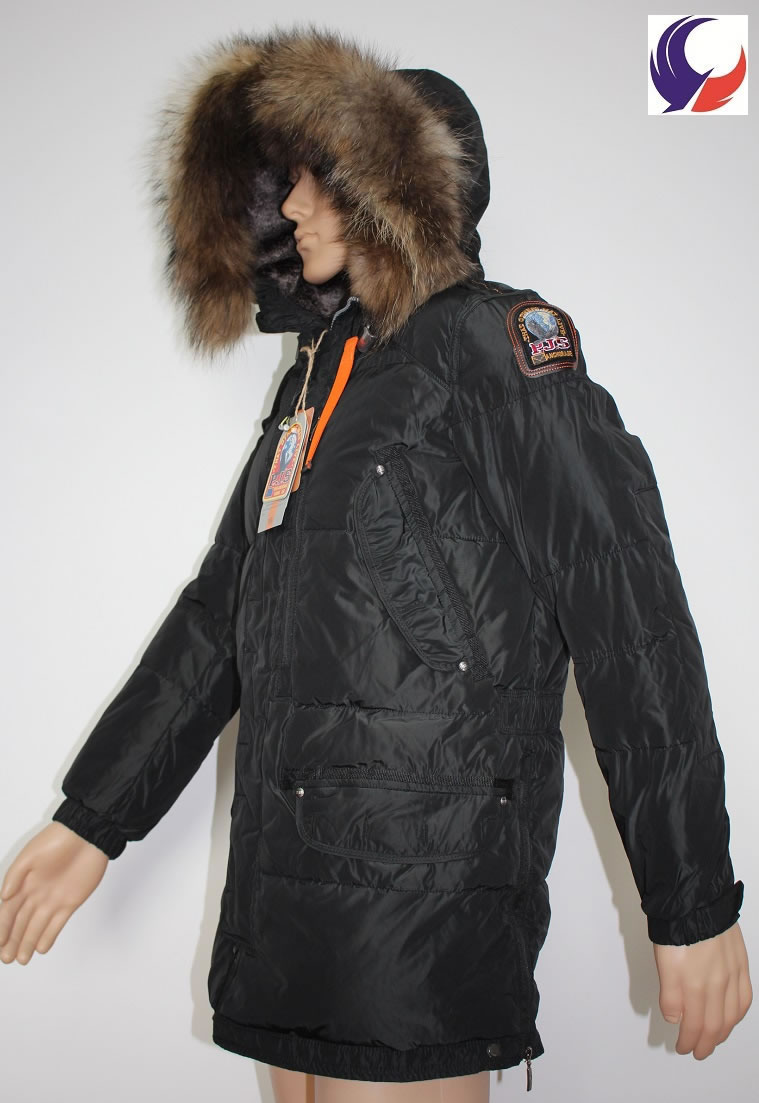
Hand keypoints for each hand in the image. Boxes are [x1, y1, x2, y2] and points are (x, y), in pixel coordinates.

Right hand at [0, 822, 108, 963]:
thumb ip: (15, 875)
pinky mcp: (70, 901)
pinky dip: (50, 936)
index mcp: (23, 883)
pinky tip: (41, 948)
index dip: (2, 928)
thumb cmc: (56, 839)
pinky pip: (57, 923)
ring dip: (29, 942)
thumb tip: (3, 897)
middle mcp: (35, 894)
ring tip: (21, 960)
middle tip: (6, 958)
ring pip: (37, 926)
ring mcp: (52, 899)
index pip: (8, 911)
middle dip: (13, 940)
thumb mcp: (30, 855)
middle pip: (21, 922)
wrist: (87, 834)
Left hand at [653, 922, 751, 1057]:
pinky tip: (733, 1017)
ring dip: (723, 1032)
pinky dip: (738, 1013)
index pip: (696, 1026)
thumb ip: (669, 995)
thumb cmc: (677, 927)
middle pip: (715, 1025)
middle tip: (698, 1051)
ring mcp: (732, 974)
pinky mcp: (741, 964)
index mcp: (696, 985)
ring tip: (714, 1040)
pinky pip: (744, 998)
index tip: (683, 1048)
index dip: (689, 1041)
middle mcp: (718, 984)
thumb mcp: (663, 962)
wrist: (697, 900)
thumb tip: (675, 1019)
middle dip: (706, 1043)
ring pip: (732, 1015)